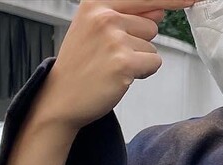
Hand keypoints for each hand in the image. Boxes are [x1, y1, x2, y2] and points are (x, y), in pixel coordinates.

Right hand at [34, 1, 195, 132]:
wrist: (61, 97)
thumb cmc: (80, 66)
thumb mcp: (95, 30)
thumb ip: (128, 16)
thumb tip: (160, 10)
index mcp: (96, 3)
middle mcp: (105, 17)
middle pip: (152, 24)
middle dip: (139, 42)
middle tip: (112, 56)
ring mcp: (114, 39)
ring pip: (152, 46)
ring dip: (139, 59)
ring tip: (113, 67)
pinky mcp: (124, 63)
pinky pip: (153, 63)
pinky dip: (142, 73)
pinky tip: (120, 77)